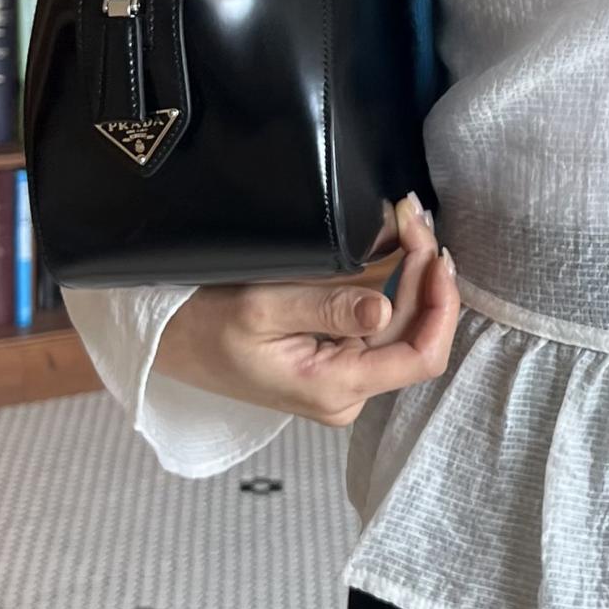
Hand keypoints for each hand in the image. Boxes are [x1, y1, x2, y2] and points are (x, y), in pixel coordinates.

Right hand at [153, 191, 459, 428]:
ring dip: (410, 275)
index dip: (441, 306)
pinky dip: (390, 284)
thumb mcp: (261, 308)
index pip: (421, 357)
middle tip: (413, 214)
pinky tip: (394, 248)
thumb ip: (326, 308)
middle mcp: (347, 393)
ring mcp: (342, 379)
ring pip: (399, 326)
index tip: (435, 252)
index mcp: (336, 388)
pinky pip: (378, 324)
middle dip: (423, 273)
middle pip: (414, 334)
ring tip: (407, 221)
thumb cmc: (204, 324)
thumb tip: (381, 309)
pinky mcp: (334, 362)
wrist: (167, 341)